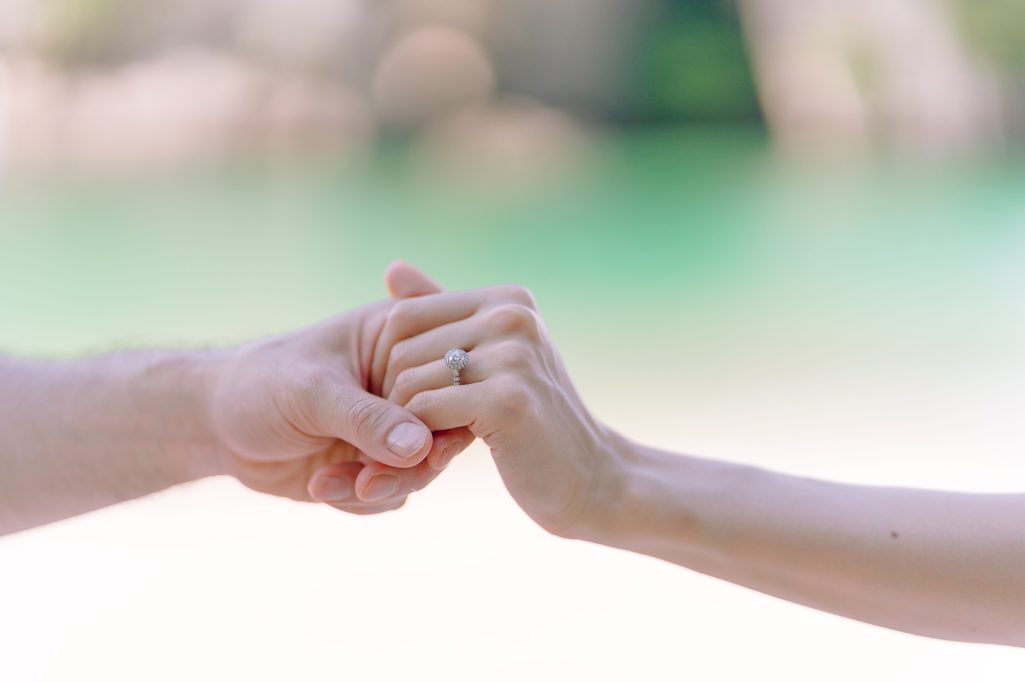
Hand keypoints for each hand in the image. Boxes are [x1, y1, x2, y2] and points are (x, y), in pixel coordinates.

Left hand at [208, 265, 473, 513]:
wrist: (215, 425)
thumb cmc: (260, 384)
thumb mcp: (312, 393)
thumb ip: (367, 419)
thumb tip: (422, 448)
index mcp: (402, 340)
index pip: (451, 374)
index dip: (449, 415)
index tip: (426, 450)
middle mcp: (405, 383)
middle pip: (445, 430)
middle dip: (409, 466)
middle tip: (369, 483)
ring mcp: (393, 425)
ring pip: (421, 469)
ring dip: (379, 487)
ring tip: (329, 485)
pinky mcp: (377, 462)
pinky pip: (394, 493)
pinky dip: (360, 499)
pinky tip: (320, 485)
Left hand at [367, 268, 618, 535]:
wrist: (592, 478)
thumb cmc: (533, 419)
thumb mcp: (493, 355)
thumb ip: (443, 312)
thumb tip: (393, 267)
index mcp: (508, 299)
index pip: (404, 316)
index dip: (394, 363)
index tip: (417, 399)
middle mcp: (512, 316)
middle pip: (401, 350)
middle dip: (398, 398)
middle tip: (423, 429)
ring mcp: (514, 356)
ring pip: (408, 382)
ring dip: (408, 423)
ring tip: (437, 442)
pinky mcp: (508, 401)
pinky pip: (423, 412)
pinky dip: (419, 440)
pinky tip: (445, 454)